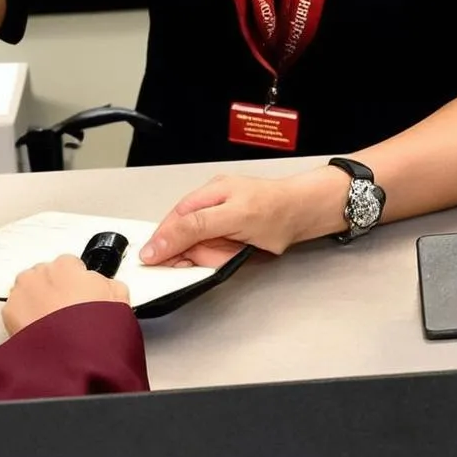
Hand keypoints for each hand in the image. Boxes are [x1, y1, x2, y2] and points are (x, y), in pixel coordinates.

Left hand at [2, 256, 129, 336]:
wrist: (71, 359)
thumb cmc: (93, 331)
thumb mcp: (119, 300)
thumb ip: (110, 284)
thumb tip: (107, 285)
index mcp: (67, 265)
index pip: (71, 265)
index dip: (78, 283)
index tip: (80, 297)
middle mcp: (41, 272)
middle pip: (47, 275)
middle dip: (55, 290)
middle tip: (67, 314)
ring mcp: (22, 291)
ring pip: (29, 290)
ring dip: (38, 301)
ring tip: (53, 326)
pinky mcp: (9, 311)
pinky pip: (17, 309)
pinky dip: (24, 318)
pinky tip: (40, 332)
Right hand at [139, 175, 302, 267]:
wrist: (305, 212)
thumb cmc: (276, 211)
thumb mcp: (232, 219)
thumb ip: (195, 229)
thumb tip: (162, 241)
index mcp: (206, 195)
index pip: (174, 223)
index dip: (163, 243)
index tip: (151, 261)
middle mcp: (210, 204)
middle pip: (185, 236)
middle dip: (195, 253)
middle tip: (213, 258)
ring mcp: (220, 218)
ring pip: (200, 247)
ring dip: (212, 256)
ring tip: (234, 251)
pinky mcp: (229, 231)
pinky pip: (214, 250)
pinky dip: (220, 257)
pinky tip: (236, 252)